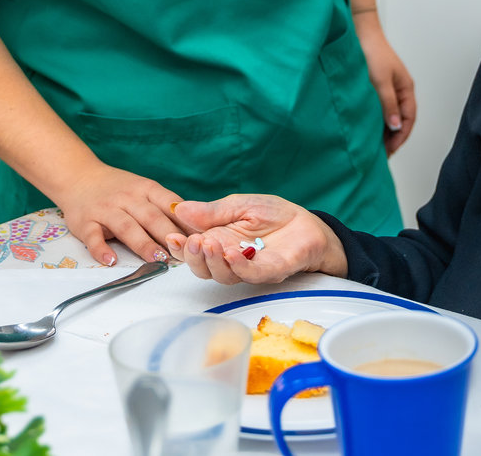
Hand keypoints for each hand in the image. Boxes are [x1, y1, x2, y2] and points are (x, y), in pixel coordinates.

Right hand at [49, 163, 186, 266]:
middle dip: (169, 236)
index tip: (201, 237)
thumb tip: (195, 226)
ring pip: (127, 228)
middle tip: (184, 254)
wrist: (78, 177)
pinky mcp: (86, 222)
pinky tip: (111, 261)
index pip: (169, 204)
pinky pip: (94, 237)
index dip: (186, 221)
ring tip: (157, 260)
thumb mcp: (143, 188)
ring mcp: (106, 209)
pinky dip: (101, 250)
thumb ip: (164, 204)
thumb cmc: (118, 188)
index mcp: (146, 188)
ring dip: (143, 244)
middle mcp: (127, 197)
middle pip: (151, 217)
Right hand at [167, 194, 346, 285]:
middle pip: (204, 269)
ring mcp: (250, 267)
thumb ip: (212, 212)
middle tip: (192, 242)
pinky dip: (239, 266)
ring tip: (209, 244)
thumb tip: (180, 209)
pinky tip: (232, 253)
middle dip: (194, 258)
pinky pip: (251, 274)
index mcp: (219, 241)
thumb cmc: (274, 215)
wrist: (308, 224)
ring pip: (224, 275)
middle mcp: (230, 259)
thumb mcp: (239, 205)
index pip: (194, 252)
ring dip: (213, 262)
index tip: (172, 237)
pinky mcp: (271, 271)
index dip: (180, 248)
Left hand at [354, 10, 416, 154]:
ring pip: (390, 114)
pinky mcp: (376, 86)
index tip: (390, 151)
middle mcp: (400, 90)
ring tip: (374, 145)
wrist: (360, 32)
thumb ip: (388, 105)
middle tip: (381, 154)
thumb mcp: (381, 82)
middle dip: (393, 137)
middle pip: (401, 119)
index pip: (409, 119)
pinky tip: (368, 127)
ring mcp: (388, 88)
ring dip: (384, 130)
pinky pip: (381, 108)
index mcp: (406, 89)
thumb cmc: (373, 53)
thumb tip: (395, 127)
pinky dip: (377, 120)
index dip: (401, 137)